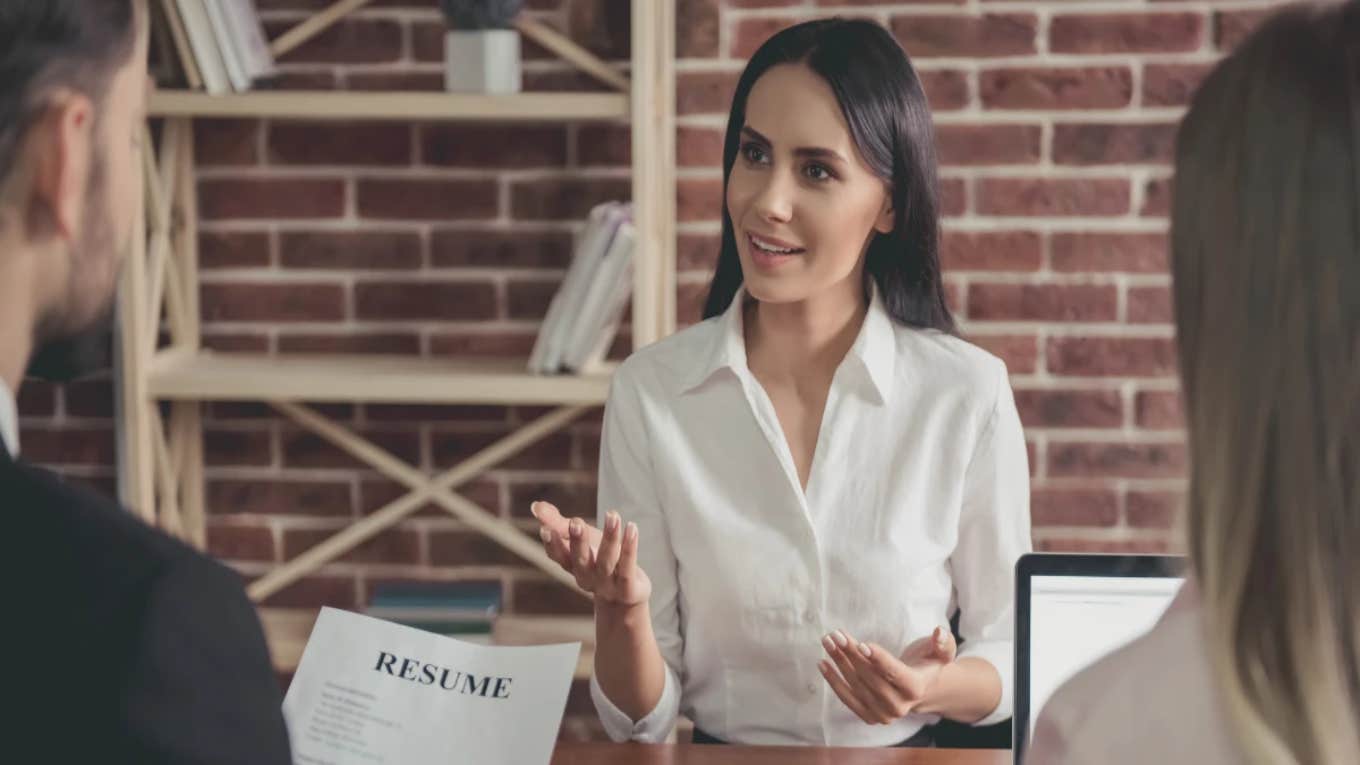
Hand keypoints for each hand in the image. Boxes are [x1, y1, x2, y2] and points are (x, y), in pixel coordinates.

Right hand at [530, 501, 650, 609]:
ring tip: (612, 515)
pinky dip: (629, 547)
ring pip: (607, 561)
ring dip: (609, 537)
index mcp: (572, 566)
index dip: (552, 544)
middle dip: (577, 542)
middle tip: (576, 522)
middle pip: (580, 560)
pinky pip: (628, 567)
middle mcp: (587, 577)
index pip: (558, 556)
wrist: (625, 598)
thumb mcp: (581, 541)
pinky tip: (631, 527)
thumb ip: (559, 524)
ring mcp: (607, 585)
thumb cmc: (598, 562)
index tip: (546, 528)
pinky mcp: (628, 590)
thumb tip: (535, 506)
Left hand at [818, 626, 956, 724]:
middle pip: (871, 678)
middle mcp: (900, 706)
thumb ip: (943, 642)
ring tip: (828, 641)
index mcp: (916, 688)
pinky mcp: (869, 716)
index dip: (878, 659)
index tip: (861, 644)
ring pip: (857, 685)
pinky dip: (834, 681)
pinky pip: (848, 699)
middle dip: (852, 655)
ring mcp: (883, 714)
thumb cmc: (928, 663)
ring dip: (839, 663)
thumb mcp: (941, 651)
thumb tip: (938, 631)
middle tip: (836, 634)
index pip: (895, 674)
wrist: (921, 688)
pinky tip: (823, 663)